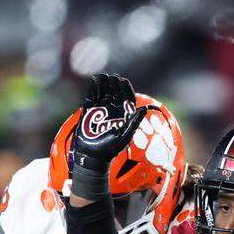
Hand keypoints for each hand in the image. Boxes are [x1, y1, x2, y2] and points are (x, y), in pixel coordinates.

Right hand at [69, 73, 149, 198]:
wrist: (92, 156)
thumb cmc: (110, 149)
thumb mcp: (125, 135)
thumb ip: (134, 122)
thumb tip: (144, 109)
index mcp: (123, 114)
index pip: (126, 97)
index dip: (125, 88)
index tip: (123, 80)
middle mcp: (113, 110)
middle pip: (115, 92)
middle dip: (114, 83)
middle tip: (112, 77)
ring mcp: (101, 110)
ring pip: (103, 92)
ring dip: (103, 83)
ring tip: (103, 77)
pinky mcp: (89, 111)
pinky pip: (91, 96)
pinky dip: (92, 88)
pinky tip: (93, 81)